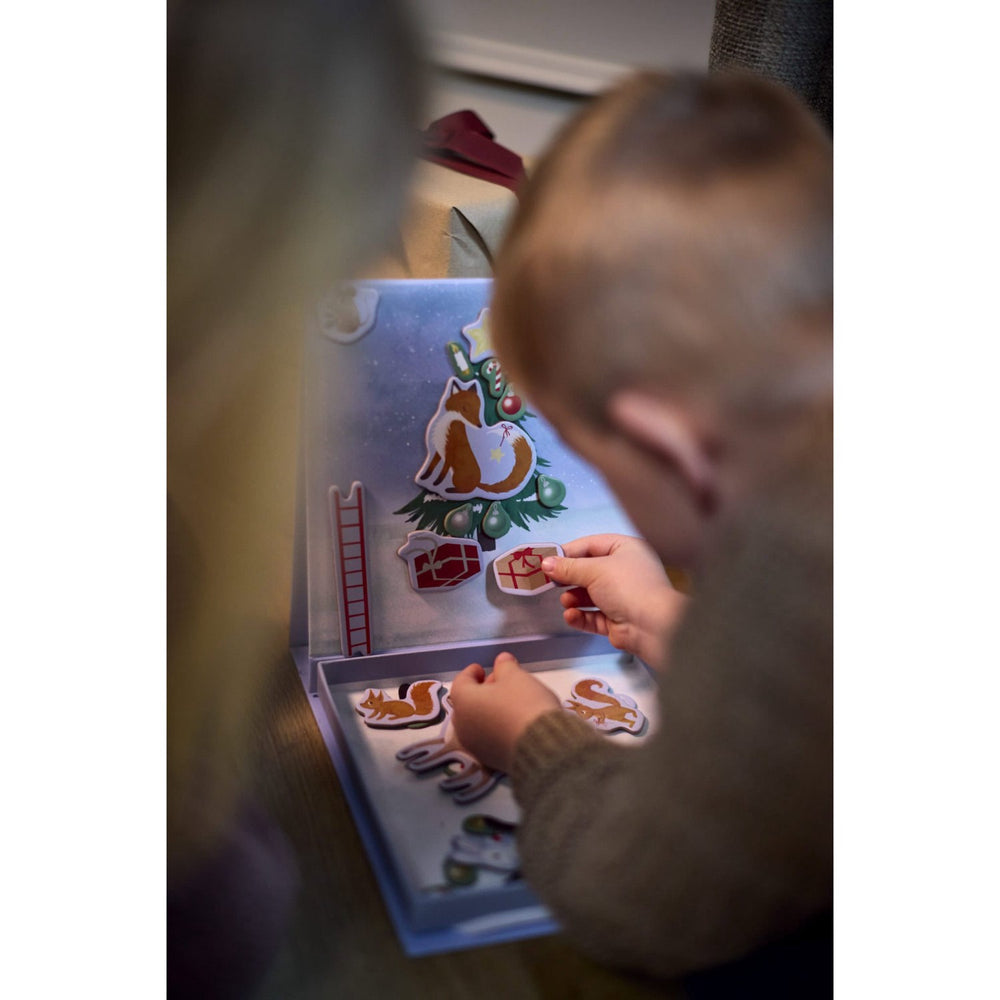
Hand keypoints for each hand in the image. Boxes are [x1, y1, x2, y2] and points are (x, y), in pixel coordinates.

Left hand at [449, 652, 560, 773]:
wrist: (542, 747)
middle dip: (481, 692)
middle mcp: (463, 726)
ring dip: (488, 710)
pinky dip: (495, 727)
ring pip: (476, 722)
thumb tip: (501, 660)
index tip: (481, 668)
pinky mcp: (490, 760)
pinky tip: (512, 723)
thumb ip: (505, 666)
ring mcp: (475, 746)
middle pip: (467, 704)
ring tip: (508, 702)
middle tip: (497, 683)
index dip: (471, 672)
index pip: (461, 682)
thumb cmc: (523, 704)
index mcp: (464, 702)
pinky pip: (488, 738)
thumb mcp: (516, 677)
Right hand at [542, 534, 686, 669]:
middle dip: (569, 577)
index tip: (547, 560)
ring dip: (574, 598)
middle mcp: (625, 571)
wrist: (653, 627)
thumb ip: (568, 567)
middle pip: (589, 571)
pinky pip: (593, 615)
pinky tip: (571, 615)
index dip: (568, 552)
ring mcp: (622, 596)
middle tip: (550, 581)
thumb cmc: (629, 588)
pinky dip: (581, 616)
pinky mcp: (618, 619)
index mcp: (626, 550)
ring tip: (566, 601)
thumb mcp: (594, 570)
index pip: (591, 545)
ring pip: (589, 595)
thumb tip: (545, 563)